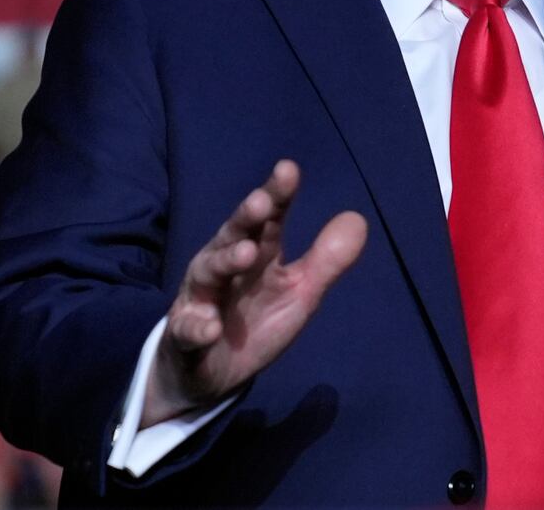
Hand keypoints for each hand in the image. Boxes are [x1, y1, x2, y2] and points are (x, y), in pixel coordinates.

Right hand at [141, 160, 367, 426]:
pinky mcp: (185, 332)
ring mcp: (201, 296)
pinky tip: (211, 328)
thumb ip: (326, 260)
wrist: (212, 373)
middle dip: (246, 218)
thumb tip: (358, 218)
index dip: (278, 195)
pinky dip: (198, 326)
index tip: (289, 170)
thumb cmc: (256, 321)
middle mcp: (224, 265)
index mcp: (257, 252)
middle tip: (262, 201)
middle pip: (233, 234)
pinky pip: (188, 327)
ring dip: (225, 261)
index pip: (269, 219)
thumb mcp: (299, 292)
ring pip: (208, 272)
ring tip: (246, 254)